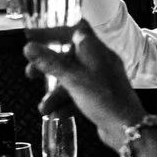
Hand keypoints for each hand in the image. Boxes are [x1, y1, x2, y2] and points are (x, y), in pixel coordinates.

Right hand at [23, 22, 146, 136]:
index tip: (35, 35)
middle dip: (48, 66)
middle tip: (30, 73)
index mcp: (96, 49)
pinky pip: (78, 95)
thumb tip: (29, 47)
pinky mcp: (100, 96)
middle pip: (69, 56)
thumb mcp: (73, 78)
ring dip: (55, 92)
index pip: (75, 28)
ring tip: (43, 107)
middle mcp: (99, 61)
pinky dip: (66, 103)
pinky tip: (56, 114)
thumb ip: (50, 62)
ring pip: (71, 79)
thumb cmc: (104, 99)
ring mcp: (101, 79)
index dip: (54, 29)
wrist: (127, 128)